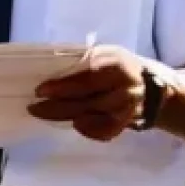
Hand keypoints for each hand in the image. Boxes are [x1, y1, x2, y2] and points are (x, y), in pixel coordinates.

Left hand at [28, 46, 145, 142]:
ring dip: (63, 117)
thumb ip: (85, 61)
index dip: (63, 86)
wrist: (151, 87)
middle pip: (85, 102)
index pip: (87, 79)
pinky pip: (101, 132)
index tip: (41, 90)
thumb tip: (52, 69)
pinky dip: (86, 129)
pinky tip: (73, 123)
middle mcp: (125, 90)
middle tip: (33, 107)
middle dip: (56, 105)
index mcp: (118, 66)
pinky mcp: (125, 126)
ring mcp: (126, 111)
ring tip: (44, 113)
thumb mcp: (106, 53)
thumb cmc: (119, 65)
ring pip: (89, 118)